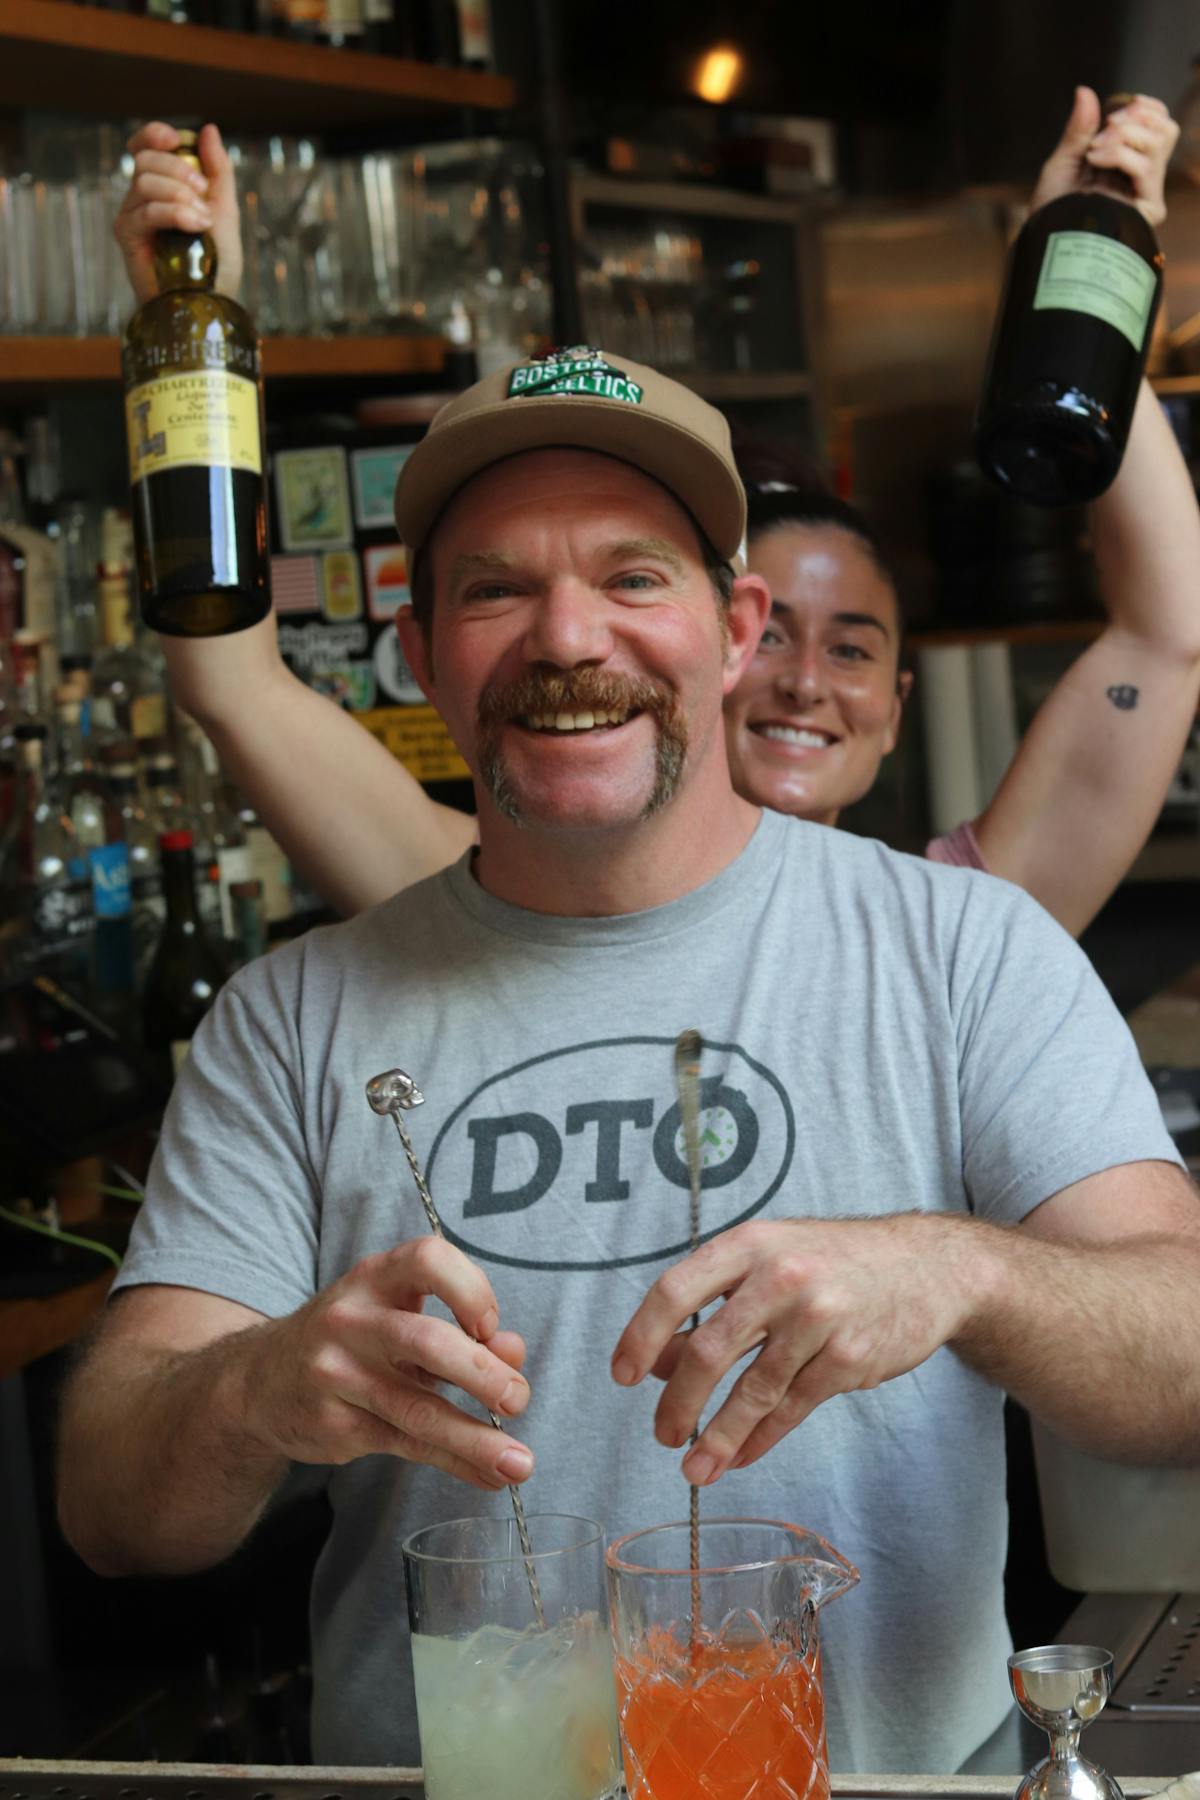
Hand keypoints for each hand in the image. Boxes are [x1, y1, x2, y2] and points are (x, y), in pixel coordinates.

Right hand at [115, 120, 243, 306]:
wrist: (210, 301)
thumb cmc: (215, 261)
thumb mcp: (225, 208)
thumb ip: (218, 170)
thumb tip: (208, 129)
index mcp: (162, 185)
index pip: (144, 145)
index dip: (155, 134)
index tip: (176, 140)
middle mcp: (141, 197)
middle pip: (146, 160)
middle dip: (179, 169)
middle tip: (204, 194)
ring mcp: (132, 216)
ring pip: (145, 182)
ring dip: (180, 195)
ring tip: (203, 220)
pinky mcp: (128, 237)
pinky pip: (146, 211)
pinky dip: (175, 213)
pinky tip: (196, 226)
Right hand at [242, 1238, 533, 1489]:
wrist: (259, 1380)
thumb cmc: (352, 1339)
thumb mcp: (398, 1316)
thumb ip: (459, 1328)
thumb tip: (514, 1353)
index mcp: (375, 1278)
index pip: (429, 1260)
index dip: (472, 1289)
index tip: (491, 1325)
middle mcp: (351, 1319)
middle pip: (428, 1341)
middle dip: (483, 1372)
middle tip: (518, 1398)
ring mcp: (338, 1374)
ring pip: (417, 1409)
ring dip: (476, 1438)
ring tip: (519, 1462)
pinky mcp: (335, 1424)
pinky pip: (406, 1444)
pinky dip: (455, 1462)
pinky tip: (489, 1475)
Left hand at [611, 1215, 983, 1483]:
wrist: (924, 1266)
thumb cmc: (834, 1262)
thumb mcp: (768, 1261)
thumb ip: (714, 1303)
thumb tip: (659, 1360)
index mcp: (749, 1244)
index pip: (675, 1289)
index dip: (641, 1336)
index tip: (622, 1375)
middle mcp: (780, 1276)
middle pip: (709, 1350)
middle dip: (677, 1403)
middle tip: (662, 1434)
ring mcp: (818, 1318)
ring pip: (752, 1391)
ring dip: (717, 1438)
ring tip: (693, 1468)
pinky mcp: (849, 1358)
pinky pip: (791, 1409)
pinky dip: (759, 1439)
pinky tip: (741, 1456)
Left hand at [1030, 86, 1177, 227]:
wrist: (1046, 239)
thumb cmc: (1052, 209)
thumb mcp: (1063, 161)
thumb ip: (1079, 129)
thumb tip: (1084, 91)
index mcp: (1129, 163)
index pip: (1159, 124)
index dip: (1144, 107)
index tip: (1113, 111)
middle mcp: (1142, 177)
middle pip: (1166, 129)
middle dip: (1135, 118)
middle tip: (1102, 131)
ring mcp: (1147, 193)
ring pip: (1159, 141)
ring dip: (1123, 136)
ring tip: (1093, 151)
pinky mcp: (1148, 209)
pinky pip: (1146, 166)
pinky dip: (1119, 154)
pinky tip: (1095, 160)